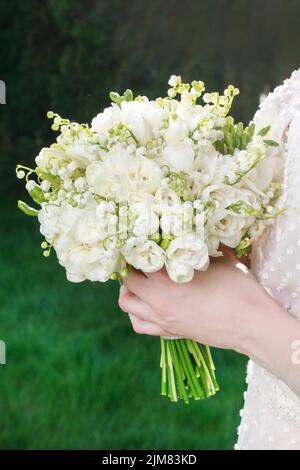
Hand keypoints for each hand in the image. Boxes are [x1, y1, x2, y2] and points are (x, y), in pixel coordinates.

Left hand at [118, 249, 276, 352]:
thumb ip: (202, 246)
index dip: (139, 248)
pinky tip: (147, 305)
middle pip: (127, 280)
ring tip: (141, 281)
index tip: (143, 242)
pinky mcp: (169, 332)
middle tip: (143, 260)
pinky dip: (136, 314)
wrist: (252, 325)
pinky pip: (139, 325)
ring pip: (126, 304)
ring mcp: (162, 319)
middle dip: (132, 268)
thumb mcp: (221, 259)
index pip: (139, 259)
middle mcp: (159, 299)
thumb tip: (197, 232)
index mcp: (168, 278)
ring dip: (129, 290)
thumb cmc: (239, 289)